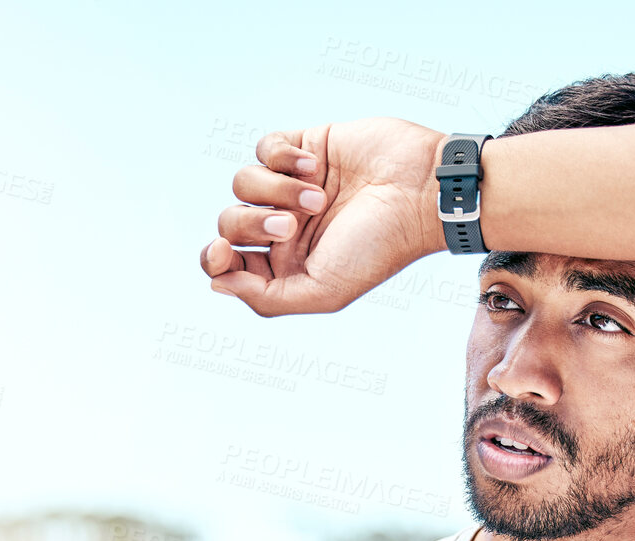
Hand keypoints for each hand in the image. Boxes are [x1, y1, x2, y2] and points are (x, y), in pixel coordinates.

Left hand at [201, 118, 447, 315]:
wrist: (421, 192)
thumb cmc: (378, 247)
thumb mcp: (324, 291)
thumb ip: (267, 298)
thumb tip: (216, 284)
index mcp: (285, 265)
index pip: (225, 264)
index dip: (213, 258)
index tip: (221, 251)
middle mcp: (284, 226)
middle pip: (229, 223)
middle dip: (252, 224)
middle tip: (290, 225)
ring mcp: (291, 186)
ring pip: (243, 182)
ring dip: (274, 190)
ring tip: (317, 196)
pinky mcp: (304, 147)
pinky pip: (264, 147)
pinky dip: (282, 156)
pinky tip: (314, 166)